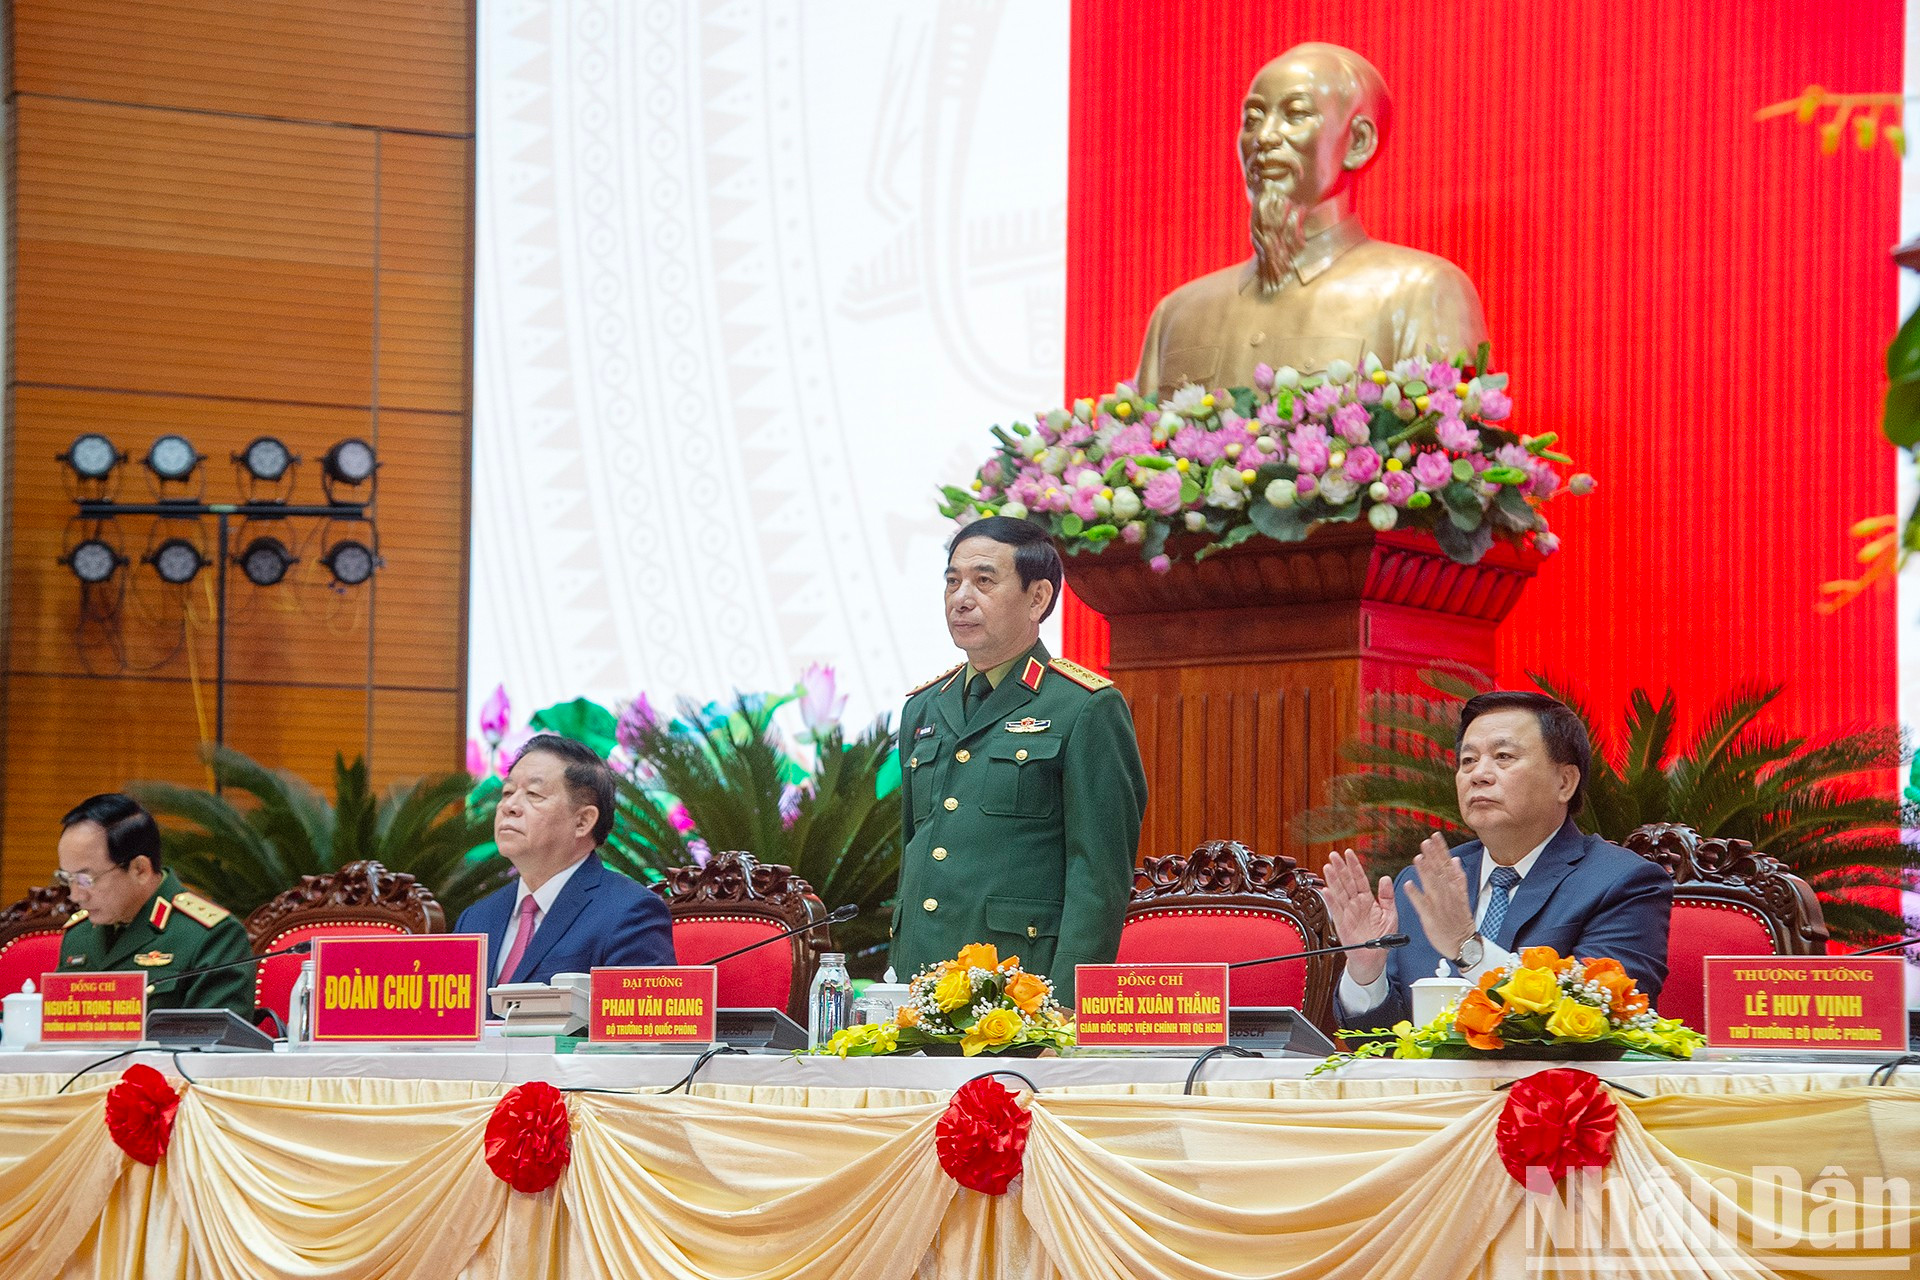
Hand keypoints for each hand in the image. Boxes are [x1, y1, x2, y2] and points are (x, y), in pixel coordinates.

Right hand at [1323, 847, 1397, 986]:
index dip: (1354, 866)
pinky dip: (1331, 900)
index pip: (1360, 879)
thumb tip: (1385, 878)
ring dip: (1333, 879)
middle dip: (1340, 868)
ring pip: (1339, 892)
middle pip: (1347, 882)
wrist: (1374, 958)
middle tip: (1334, 854)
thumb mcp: (1390, 914)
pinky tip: (1326, 890)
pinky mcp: (1341, 923)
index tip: (1349, 853)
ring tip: (1328, 866)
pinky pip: (1335, 909)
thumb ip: (1387, 896)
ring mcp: (1348, 912)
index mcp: (1367, 900)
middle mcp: (1356, 904)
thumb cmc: (1382, 938)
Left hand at [1402, 833, 1476, 961]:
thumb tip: (1455, 859)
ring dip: (1425, 871)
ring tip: (1418, 857)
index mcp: (1453, 888)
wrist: (1464, 943)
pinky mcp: (1431, 917)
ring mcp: (1439, 905)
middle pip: (1439, 871)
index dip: (1441, 850)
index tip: (1435, 835)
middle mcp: (1447, 894)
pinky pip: (1422, 905)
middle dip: (1433, 856)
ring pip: (1432, 885)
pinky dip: (1416, 895)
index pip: (1447, 864)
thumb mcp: (1462, 896)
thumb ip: (1458, 877)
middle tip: (1426, 841)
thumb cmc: (1459, 920)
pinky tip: (1408, 885)